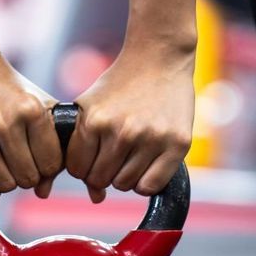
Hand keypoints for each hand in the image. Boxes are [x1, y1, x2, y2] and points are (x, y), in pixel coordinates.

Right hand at [0, 46, 60, 200]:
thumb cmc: (7, 88)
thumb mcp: (37, 104)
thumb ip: (53, 144)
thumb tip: (43, 193)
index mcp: (31, 110)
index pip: (50, 165)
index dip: (46, 168)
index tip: (36, 160)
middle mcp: (4, 122)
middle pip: (26, 178)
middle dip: (26, 177)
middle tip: (17, 164)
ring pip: (3, 185)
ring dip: (5, 182)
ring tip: (1, 167)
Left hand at [68, 44, 194, 202]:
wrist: (158, 58)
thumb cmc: (119, 85)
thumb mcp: (89, 106)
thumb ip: (81, 148)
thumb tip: (96, 198)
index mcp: (95, 121)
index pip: (78, 170)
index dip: (83, 166)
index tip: (92, 155)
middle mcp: (122, 132)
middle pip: (101, 180)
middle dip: (102, 172)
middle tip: (113, 154)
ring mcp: (151, 138)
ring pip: (125, 185)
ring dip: (125, 176)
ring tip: (131, 154)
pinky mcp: (177, 143)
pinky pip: (152, 186)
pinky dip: (146, 182)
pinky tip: (146, 163)